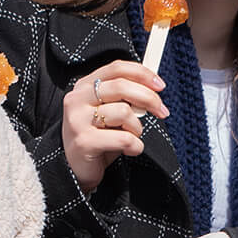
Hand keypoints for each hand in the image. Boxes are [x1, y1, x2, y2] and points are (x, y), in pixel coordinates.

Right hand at [62, 60, 169, 192]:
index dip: (142, 74)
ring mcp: (77, 120)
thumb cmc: (99, 137)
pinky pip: (124, 138)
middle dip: (149, 98)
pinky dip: (135, 146)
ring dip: (137, 127)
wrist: (74, 169)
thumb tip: (154, 85)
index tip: (161, 86)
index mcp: (84, 86)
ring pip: (124, 112)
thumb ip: (125, 96)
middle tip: (162, 112)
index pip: (117, 68)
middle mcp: (77, 99)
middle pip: (122, 86)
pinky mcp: (84, 141)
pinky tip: (130, 150)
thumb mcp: (110, 111)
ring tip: (132, 136)